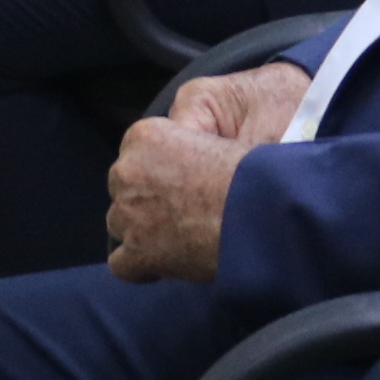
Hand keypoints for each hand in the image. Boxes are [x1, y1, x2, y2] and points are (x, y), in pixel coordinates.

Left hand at [104, 63, 309, 281]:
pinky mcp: (139, 252)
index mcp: (143, 136)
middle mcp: (126, 171)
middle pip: (125, 188)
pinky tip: (164, 266)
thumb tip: (181, 132)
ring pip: (121, 223)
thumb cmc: (247, 166)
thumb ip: (189, 121)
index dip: (162, 172)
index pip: (136, 155)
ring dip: (145, 231)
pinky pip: (122, 264)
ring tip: (182, 238)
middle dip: (148, 200)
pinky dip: (141, 267)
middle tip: (187, 211)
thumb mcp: (216, 112)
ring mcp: (129, 214)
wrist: (259, 212)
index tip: (187, 184)